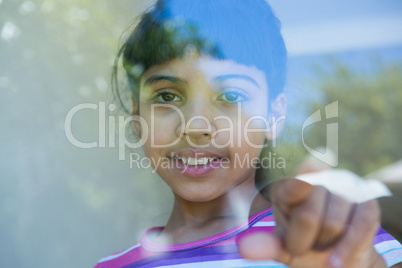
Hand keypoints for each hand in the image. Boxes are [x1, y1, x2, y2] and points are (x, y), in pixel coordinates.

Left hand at [239, 178, 387, 267]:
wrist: (337, 259)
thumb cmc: (306, 246)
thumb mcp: (284, 247)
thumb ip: (266, 245)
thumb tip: (243, 247)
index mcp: (290, 187)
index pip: (292, 184)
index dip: (296, 185)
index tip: (305, 179)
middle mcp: (317, 181)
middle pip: (308, 215)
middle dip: (303, 242)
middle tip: (302, 247)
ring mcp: (343, 189)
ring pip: (332, 224)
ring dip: (325, 246)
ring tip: (322, 245)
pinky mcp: (367, 203)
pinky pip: (358, 227)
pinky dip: (345, 249)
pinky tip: (335, 261)